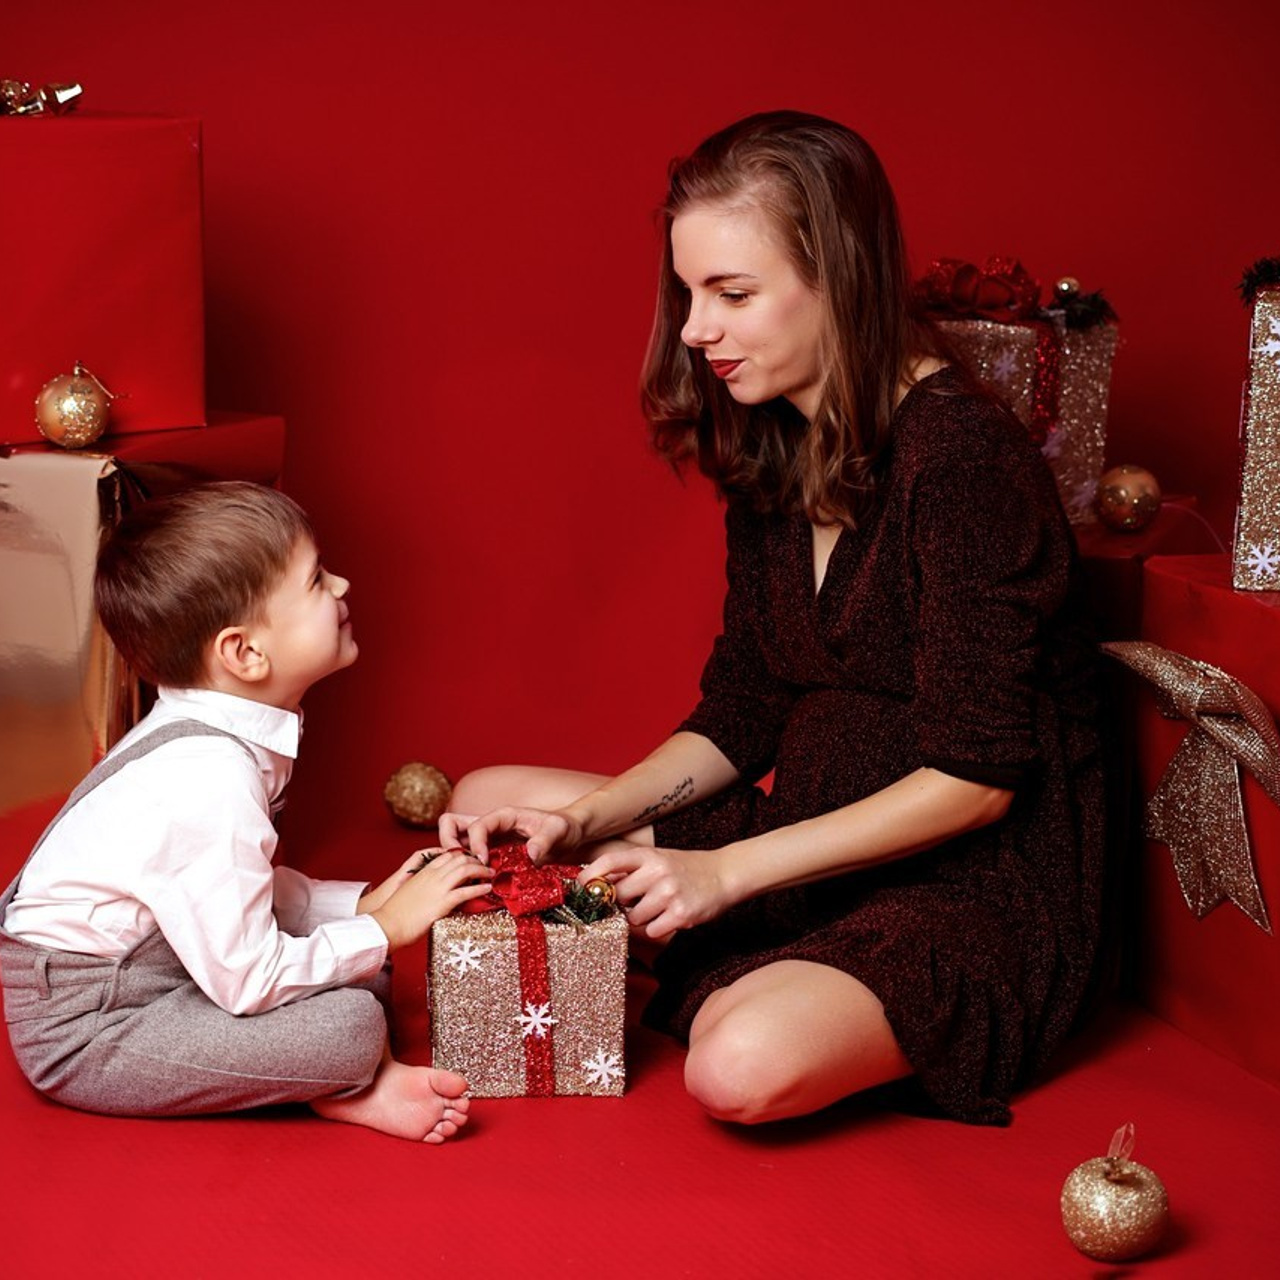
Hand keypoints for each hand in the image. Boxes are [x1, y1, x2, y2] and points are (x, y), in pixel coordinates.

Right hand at [367, 849, 493, 950]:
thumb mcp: (411, 891)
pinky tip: (488, 888)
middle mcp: (432, 875)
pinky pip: (466, 891)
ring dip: (481, 870)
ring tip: (490, 873)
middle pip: (460, 858)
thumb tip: (436, 890)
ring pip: (465, 870)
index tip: (472, 859)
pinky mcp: (443, 902)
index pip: (448, 854)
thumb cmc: (395, 913)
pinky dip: (480, 888)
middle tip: (484, 865)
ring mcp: (438, 887)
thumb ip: (425, 886)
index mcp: (424, 871)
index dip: (463, 855)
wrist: (387, 925)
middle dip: (475, 859)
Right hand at [436, 806, 583, 864]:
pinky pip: (468, 857)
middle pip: (452, 824)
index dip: (476, 843)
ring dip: (455, 858)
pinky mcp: (491, 853)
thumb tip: (531, 854)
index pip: (477, 825)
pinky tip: (477, 883)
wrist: (569, 835)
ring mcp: (488, 839)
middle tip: (462, 866)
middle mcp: (491, 825)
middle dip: (449, 844)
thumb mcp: (558, 831)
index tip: (483, 862)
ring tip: (468, 876)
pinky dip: (465, 868)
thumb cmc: (564, 828)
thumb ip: (545, 840)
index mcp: (504, 816)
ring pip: (456, 841)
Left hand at [583, 845, 732, 939]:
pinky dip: (658, 928)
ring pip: (634, 918)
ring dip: (640, 919)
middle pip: (618, 896)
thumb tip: (595, 883)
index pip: (610, 861)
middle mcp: (658, 872)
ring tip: (657, 908)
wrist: (724, 874)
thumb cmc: (685, 868)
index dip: (590, 875)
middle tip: (633, 902)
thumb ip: (631, 869)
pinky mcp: (681, 914)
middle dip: (620, 904)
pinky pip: (653, 931)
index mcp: (649, 855)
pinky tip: (669, 917)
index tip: (580, 886)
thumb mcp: (658, 858)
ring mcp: (670, 893)